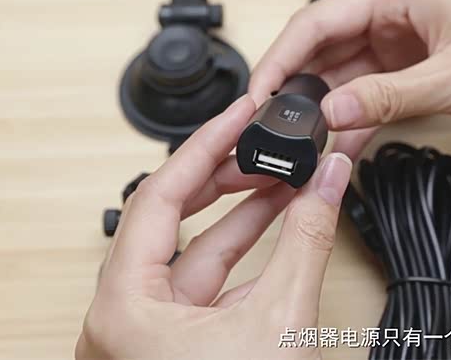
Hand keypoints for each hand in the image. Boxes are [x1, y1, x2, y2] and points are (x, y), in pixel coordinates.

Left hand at [76, 95, 352, 359]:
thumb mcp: (282, 318)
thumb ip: (308, 240)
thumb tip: (327, 179)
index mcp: (124, 308)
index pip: (159, 196)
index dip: (206, 146)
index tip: (238, 114)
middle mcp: (123, 317)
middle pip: (170, 216)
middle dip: (225, 175)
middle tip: (260, 141)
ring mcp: (147, 332)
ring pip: (192, 251)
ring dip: (241, 213)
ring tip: (282, 178)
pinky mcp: (176, 343)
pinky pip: (205, 281)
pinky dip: (243, 252)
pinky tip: (277, 225)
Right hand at [249, 0, 450, 154]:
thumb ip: (385, 98)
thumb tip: (330, 114)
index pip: (318, 20)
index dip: (281, 60)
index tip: (257, 97)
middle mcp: (402, 3)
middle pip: (328, 44)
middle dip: (300, 87)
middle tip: (274, 128)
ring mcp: (413, 33)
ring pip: (350, 68)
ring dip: (330, 104)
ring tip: (303, 142)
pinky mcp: (425, 59)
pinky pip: (378, 85)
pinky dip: (362, 111)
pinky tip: (343, 139)